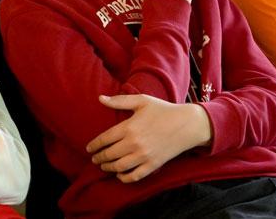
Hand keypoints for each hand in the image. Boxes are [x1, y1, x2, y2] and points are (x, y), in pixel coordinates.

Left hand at [86, 94, 211, 182]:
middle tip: (94, 159)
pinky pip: (133, 176)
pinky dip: (124, 178)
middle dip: (98, 158)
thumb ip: (120, 101)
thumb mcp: (142, 101)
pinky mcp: (152, 165)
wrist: (186, 124)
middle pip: (109, 155)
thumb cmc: (163, 110)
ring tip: (104, 165)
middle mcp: (134, 143)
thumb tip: (100, 98)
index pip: (104, 139)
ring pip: (118, 167)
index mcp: (129, 127)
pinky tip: (119, 174)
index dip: (94, 145)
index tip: (89, 148)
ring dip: (108, 168)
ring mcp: (143, 156)